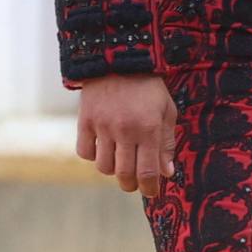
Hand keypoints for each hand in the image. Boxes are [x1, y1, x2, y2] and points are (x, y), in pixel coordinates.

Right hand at [76, 74, 178, 194]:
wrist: (118, 59)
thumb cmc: (148, 87)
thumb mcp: (166, 111)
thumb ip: (167, 143)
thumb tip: (166, 173)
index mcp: (148, 128)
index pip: (147, 171)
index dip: (149, 188)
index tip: (151, 192)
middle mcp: (124, 130)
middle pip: (124, 174)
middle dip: (131, 184)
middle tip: (135, 183)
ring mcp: (102, 126)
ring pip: (103, 167)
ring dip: (113, 170)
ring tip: (120, 161)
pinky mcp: (84, 121)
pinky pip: (85, 152)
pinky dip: (94, 156)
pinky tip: (103, 148)